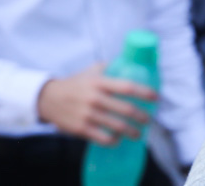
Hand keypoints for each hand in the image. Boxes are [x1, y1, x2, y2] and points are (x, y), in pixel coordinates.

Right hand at [36, 63, 156, 144]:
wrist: (47, 98)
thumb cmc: (75, 83)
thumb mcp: (91, 71)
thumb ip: (110, 68)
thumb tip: (130, 63)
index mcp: (100, 82)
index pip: (128, 87)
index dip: (145, 93)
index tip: (156, 97)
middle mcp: (95, 98)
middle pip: (126, 109)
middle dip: (142, 117)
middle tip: (149, 120)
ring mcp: (88, 114)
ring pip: (117, 126)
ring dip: (132, 132)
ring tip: (139, 134)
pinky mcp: (81, 128)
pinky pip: (102, 138)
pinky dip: (113, 141)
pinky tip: (119, 140)